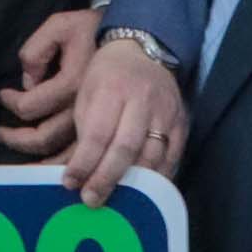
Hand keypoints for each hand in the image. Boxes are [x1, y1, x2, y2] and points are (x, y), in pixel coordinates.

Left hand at [0, 8, 100, 158]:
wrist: (138, 43)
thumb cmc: (94, 32)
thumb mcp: (60, 25)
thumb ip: (36, 49)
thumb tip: (28, 82)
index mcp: (72, 82)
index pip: (30, 105)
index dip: (11, 102)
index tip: (2, 95)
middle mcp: (85, 109)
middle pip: (44, 138)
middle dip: (17, 140)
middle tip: (0, 133)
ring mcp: (101, 126)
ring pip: (65, 157)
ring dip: (38, 162)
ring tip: (20, 159)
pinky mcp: (113, 136)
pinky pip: (88, 161)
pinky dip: (67, 168)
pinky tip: (52, 169)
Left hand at [55, 35, 187, 205]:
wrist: (145, 50)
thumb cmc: (107, 75)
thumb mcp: (86, 92)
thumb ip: (84, 129)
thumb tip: (78, 171)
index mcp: (112, 89)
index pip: (97, 134)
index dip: (84, 163)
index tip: (70, 183)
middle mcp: (142, 100)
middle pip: (126, 148)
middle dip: (106, 178)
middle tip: (91, 200)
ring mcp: (166, 112)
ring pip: (151, 156)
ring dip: (133, 184)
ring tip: (115, 201)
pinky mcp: (182, 123)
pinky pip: (172, 158)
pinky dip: (157, 179)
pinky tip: (142, 192)